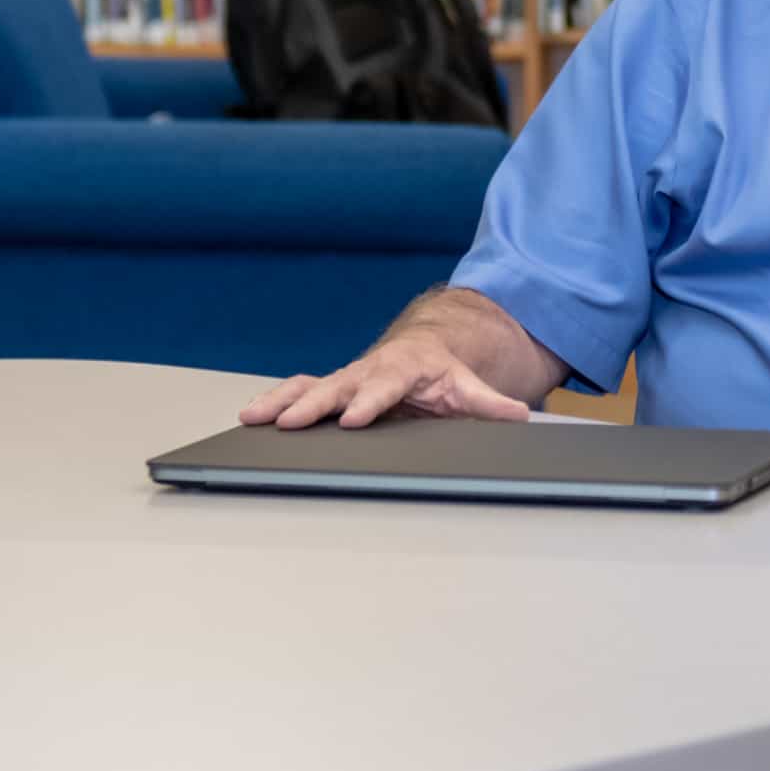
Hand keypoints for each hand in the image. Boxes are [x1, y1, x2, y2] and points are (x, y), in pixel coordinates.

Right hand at [240, 327, 530, 428]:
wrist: (425, 348)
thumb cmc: (443, 372)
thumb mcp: (469, 387)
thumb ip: (490, 404)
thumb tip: (519, 416)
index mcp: (402, 369)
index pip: (384, 387)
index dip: (368, 403)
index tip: (352, 420)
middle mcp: (368, 371)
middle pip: (336, 387)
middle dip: (311, 405)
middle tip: (289, 422)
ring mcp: (347, 378)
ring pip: (308, 385)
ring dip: (280, 401)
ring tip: (251, 417)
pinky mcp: (332, 387)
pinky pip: (299, 390)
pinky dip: (275, 401)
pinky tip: (250, 417)